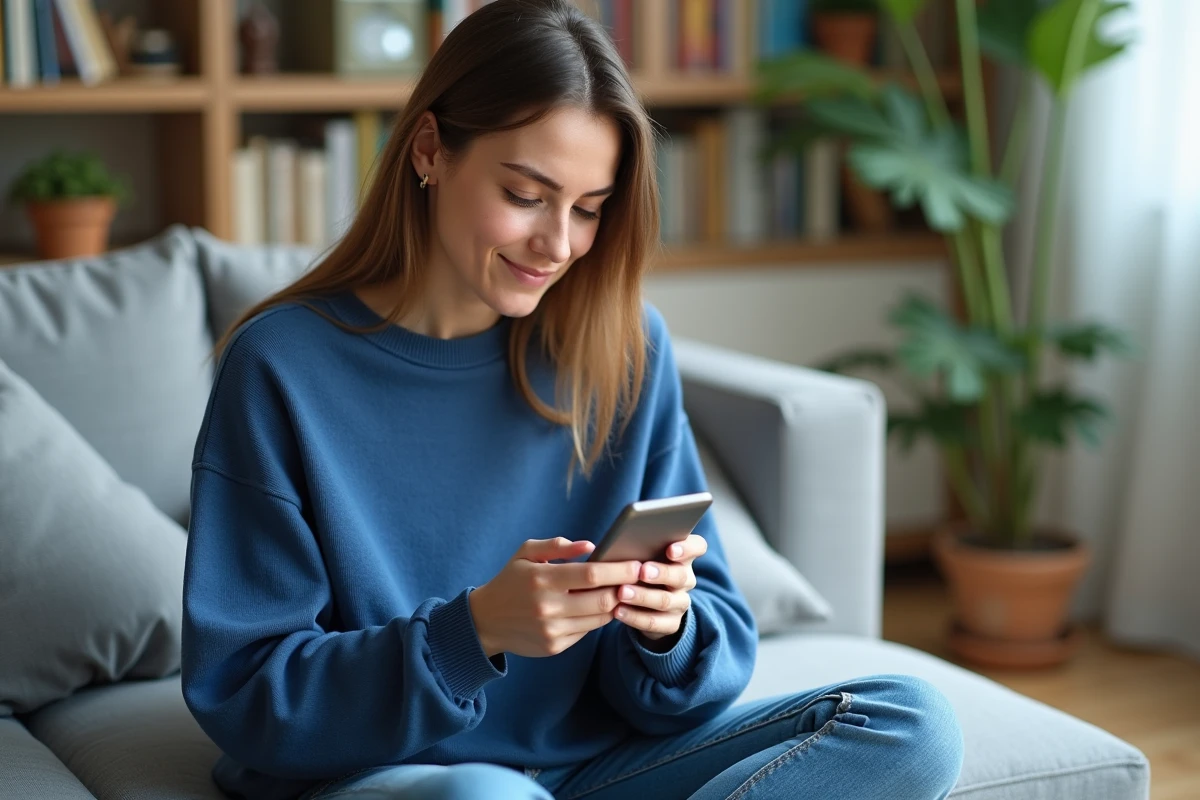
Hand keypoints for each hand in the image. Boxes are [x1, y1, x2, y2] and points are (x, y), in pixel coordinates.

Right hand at [469, 538, 641, 658]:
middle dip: (625, 588)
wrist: (485, 622)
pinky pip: (587, 631)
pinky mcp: (555, 646)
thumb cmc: (510, 581)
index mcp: (542, 579)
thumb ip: (556, 546)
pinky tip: (599, 607)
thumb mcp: (525, 554)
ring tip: (621, 591)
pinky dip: (597, 618)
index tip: (636, 564)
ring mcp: (552, 630)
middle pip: (602, 600)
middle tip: (637, 579)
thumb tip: (590, 546)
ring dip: (615, 604)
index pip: (591, 575)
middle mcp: (548, 607)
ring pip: (599, 618)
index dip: (618, 570)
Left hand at [614, 534, 707, 643]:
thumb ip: (638, 548)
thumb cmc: (641, 570)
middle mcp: (685, 579)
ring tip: (622, 592)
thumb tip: (617, 543)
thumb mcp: (643, 557)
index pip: (697, 547)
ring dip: (643, 596)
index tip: (670, 550)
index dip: (688, 548)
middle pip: (681, 575)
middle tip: (643, 571)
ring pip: (666, 600)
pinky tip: (618, 610)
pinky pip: (655, 622)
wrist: (647, 606)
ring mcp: (680, 603)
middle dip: (662, 573)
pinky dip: (635, 617)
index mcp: (682, 557)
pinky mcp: (671, 623)